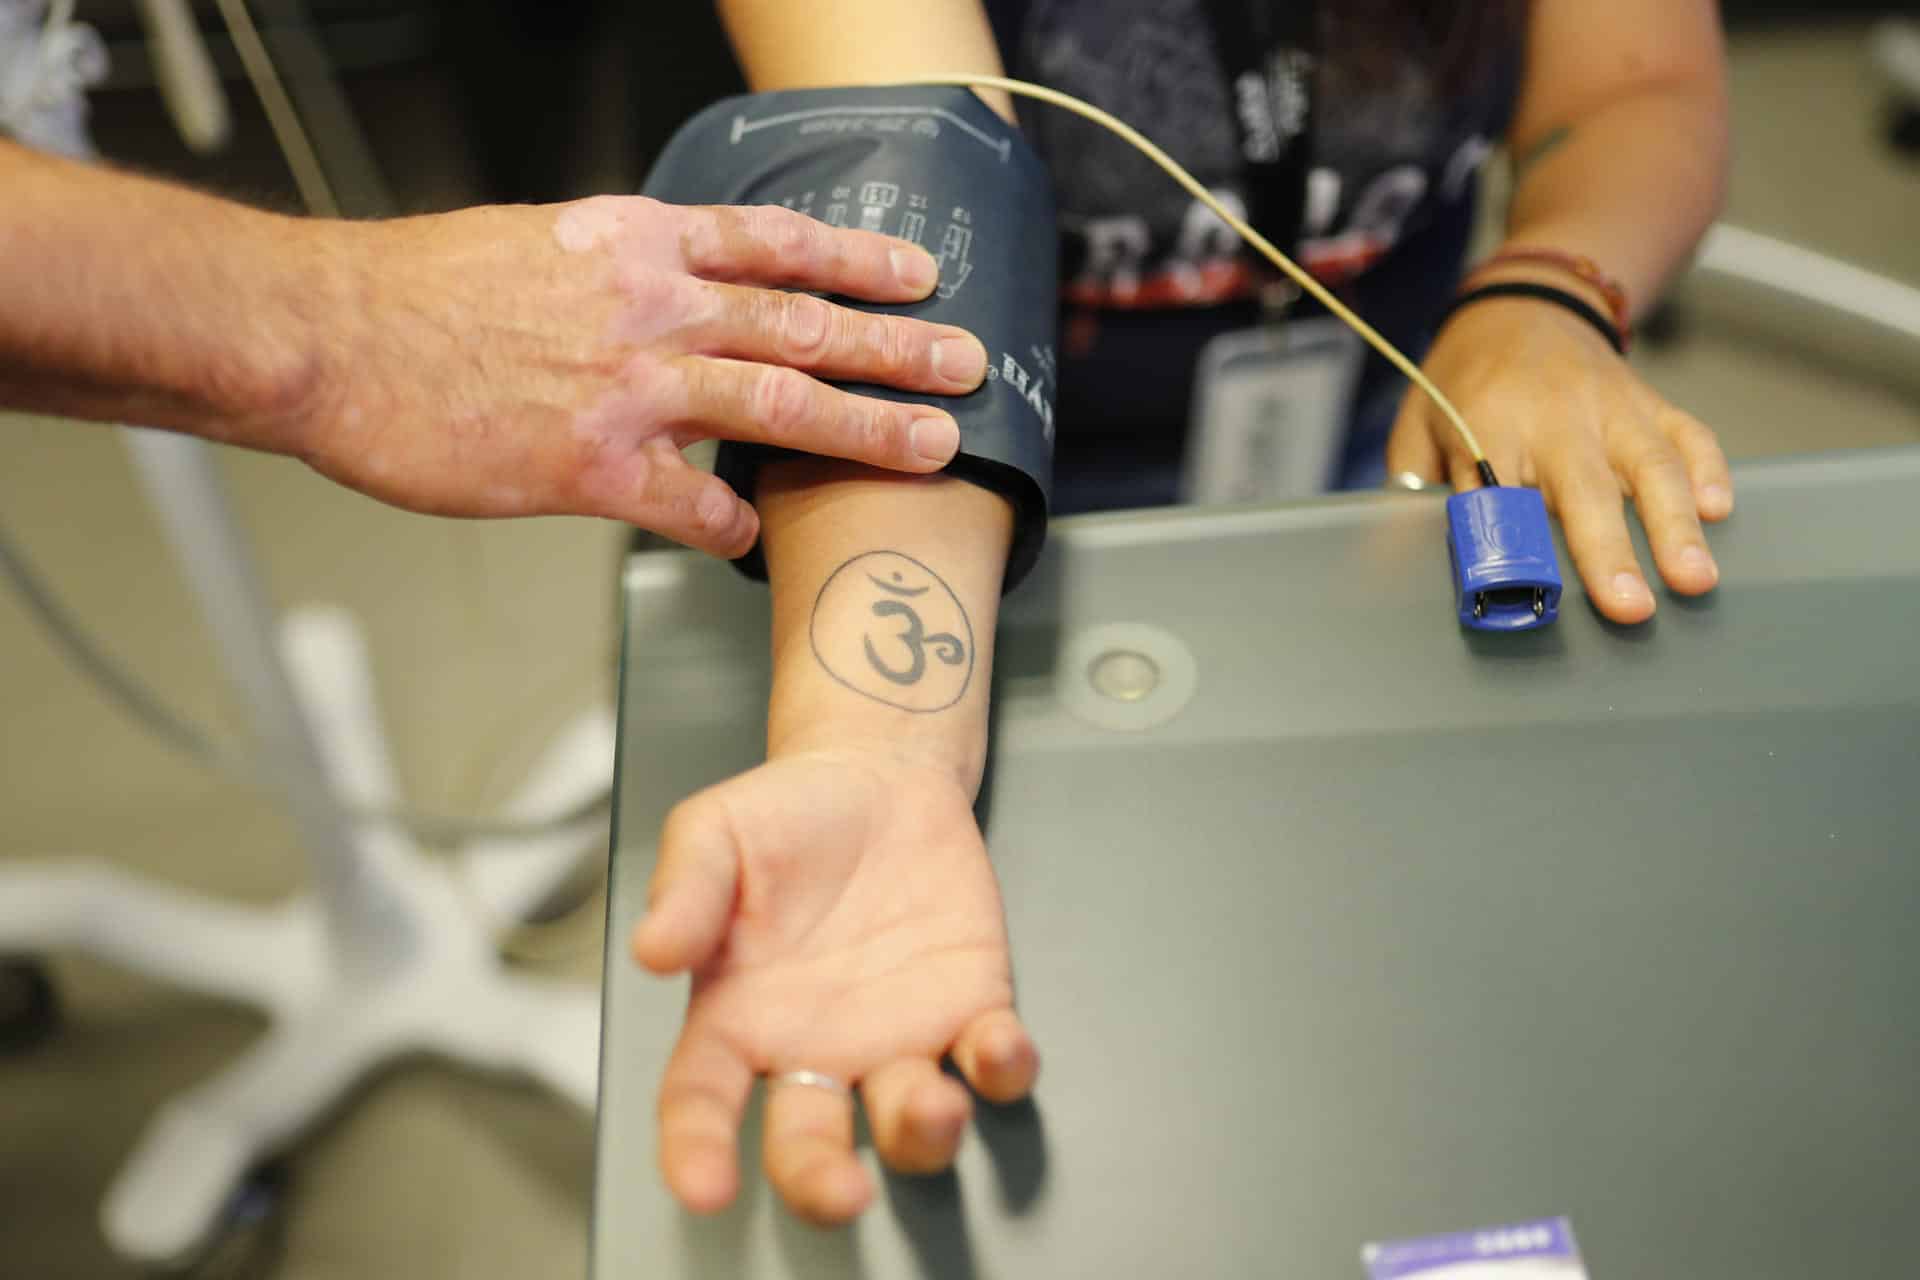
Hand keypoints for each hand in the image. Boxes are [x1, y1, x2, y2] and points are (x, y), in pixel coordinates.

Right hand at [286, 197, 987, 555]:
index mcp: (635, 243)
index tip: (917, 272)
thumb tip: (675, 292)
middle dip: (898, 347)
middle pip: (804, 323)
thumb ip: (621, 271)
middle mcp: (649, 308)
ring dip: (865, 428)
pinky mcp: (591, 467)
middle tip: (966, 363)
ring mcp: (628, 387)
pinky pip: (693, 505)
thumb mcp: (537, 243)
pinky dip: (731, 526)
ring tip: (932, 447)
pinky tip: (752, 541)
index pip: (776, 243)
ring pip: (779, 404)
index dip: (859, 257)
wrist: (331, 336)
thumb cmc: (417, 293)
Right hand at [629, 749, 1037, 1224]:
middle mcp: (815, 1049)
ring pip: (909, 1121)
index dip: (696, 1150)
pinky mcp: (970, 1008)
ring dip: (924, 1132)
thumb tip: (652, 950)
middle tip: (840, 1193)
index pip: (702, 1101)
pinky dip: (1003, 1067)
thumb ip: (685, 889)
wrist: (878, 778)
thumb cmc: (784, 817)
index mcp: (736, 1018)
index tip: (705, 1187)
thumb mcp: (712, 831)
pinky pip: (991, 1060)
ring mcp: (897, 1038)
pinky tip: (999, 1049)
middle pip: (810, 1144)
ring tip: (933, 1106)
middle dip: (823, 1180)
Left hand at [1386, 299, 1732, 623]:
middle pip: (1586, 487)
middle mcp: (1557, 414)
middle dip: (1609, 550)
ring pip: (1651, 463)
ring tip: (1694, 578)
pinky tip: (1719, 511)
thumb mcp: (1419, 426)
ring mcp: (1611, 405)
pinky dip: (1708, 470)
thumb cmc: (1463, 381)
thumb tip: (1413, 559)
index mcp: (1488, 422)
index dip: (1510, 540)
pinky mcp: (1649, 401)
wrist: (1519, 305)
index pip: (1499, 491)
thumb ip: (1420, 488)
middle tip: (1631, 608)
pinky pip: (1688, 434)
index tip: (1522, 586)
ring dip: (1675, 523)